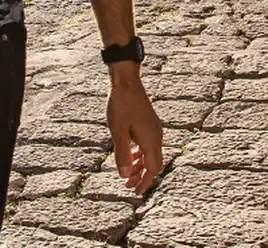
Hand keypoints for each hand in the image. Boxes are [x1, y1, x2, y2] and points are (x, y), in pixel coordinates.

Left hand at [107, 68, 163, 193]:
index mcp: (151, 141)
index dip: (144, 182)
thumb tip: (124, 175)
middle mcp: (157, 137)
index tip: (135, 192)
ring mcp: (155, 130)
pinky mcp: (150, 124)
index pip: (152, 169)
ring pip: (150, 155)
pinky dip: (139, 154)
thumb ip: (121, 153)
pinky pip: (147, 145)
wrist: (127, 82)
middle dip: (142, 177)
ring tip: (126, 173)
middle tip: (129, 186)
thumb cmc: (120, 105)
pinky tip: (129, 154)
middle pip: (153, 164)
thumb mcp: (117, 131)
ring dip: (139, 165)